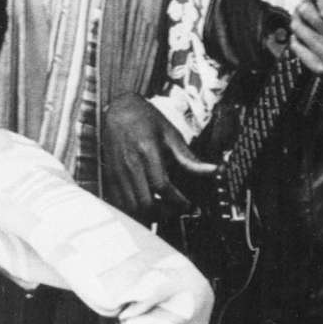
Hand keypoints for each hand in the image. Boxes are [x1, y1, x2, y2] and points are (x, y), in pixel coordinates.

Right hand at [101, 92, 215, 220]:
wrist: (119, 109)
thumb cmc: (145, 119)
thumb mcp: (171, 134)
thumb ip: (189, 157)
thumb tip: (213, 170)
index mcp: (147, 151)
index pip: (162, 187)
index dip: (178, 201)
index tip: (189, 205)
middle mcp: (130, 164)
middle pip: (145, 203)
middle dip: (164, 212)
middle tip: (175, 210)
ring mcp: (117, 171)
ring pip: (131, 207)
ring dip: (148, 214)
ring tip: (161, 209)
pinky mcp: (109, 175)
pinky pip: (118, 202)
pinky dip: (132, 210)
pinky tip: (144, 205)